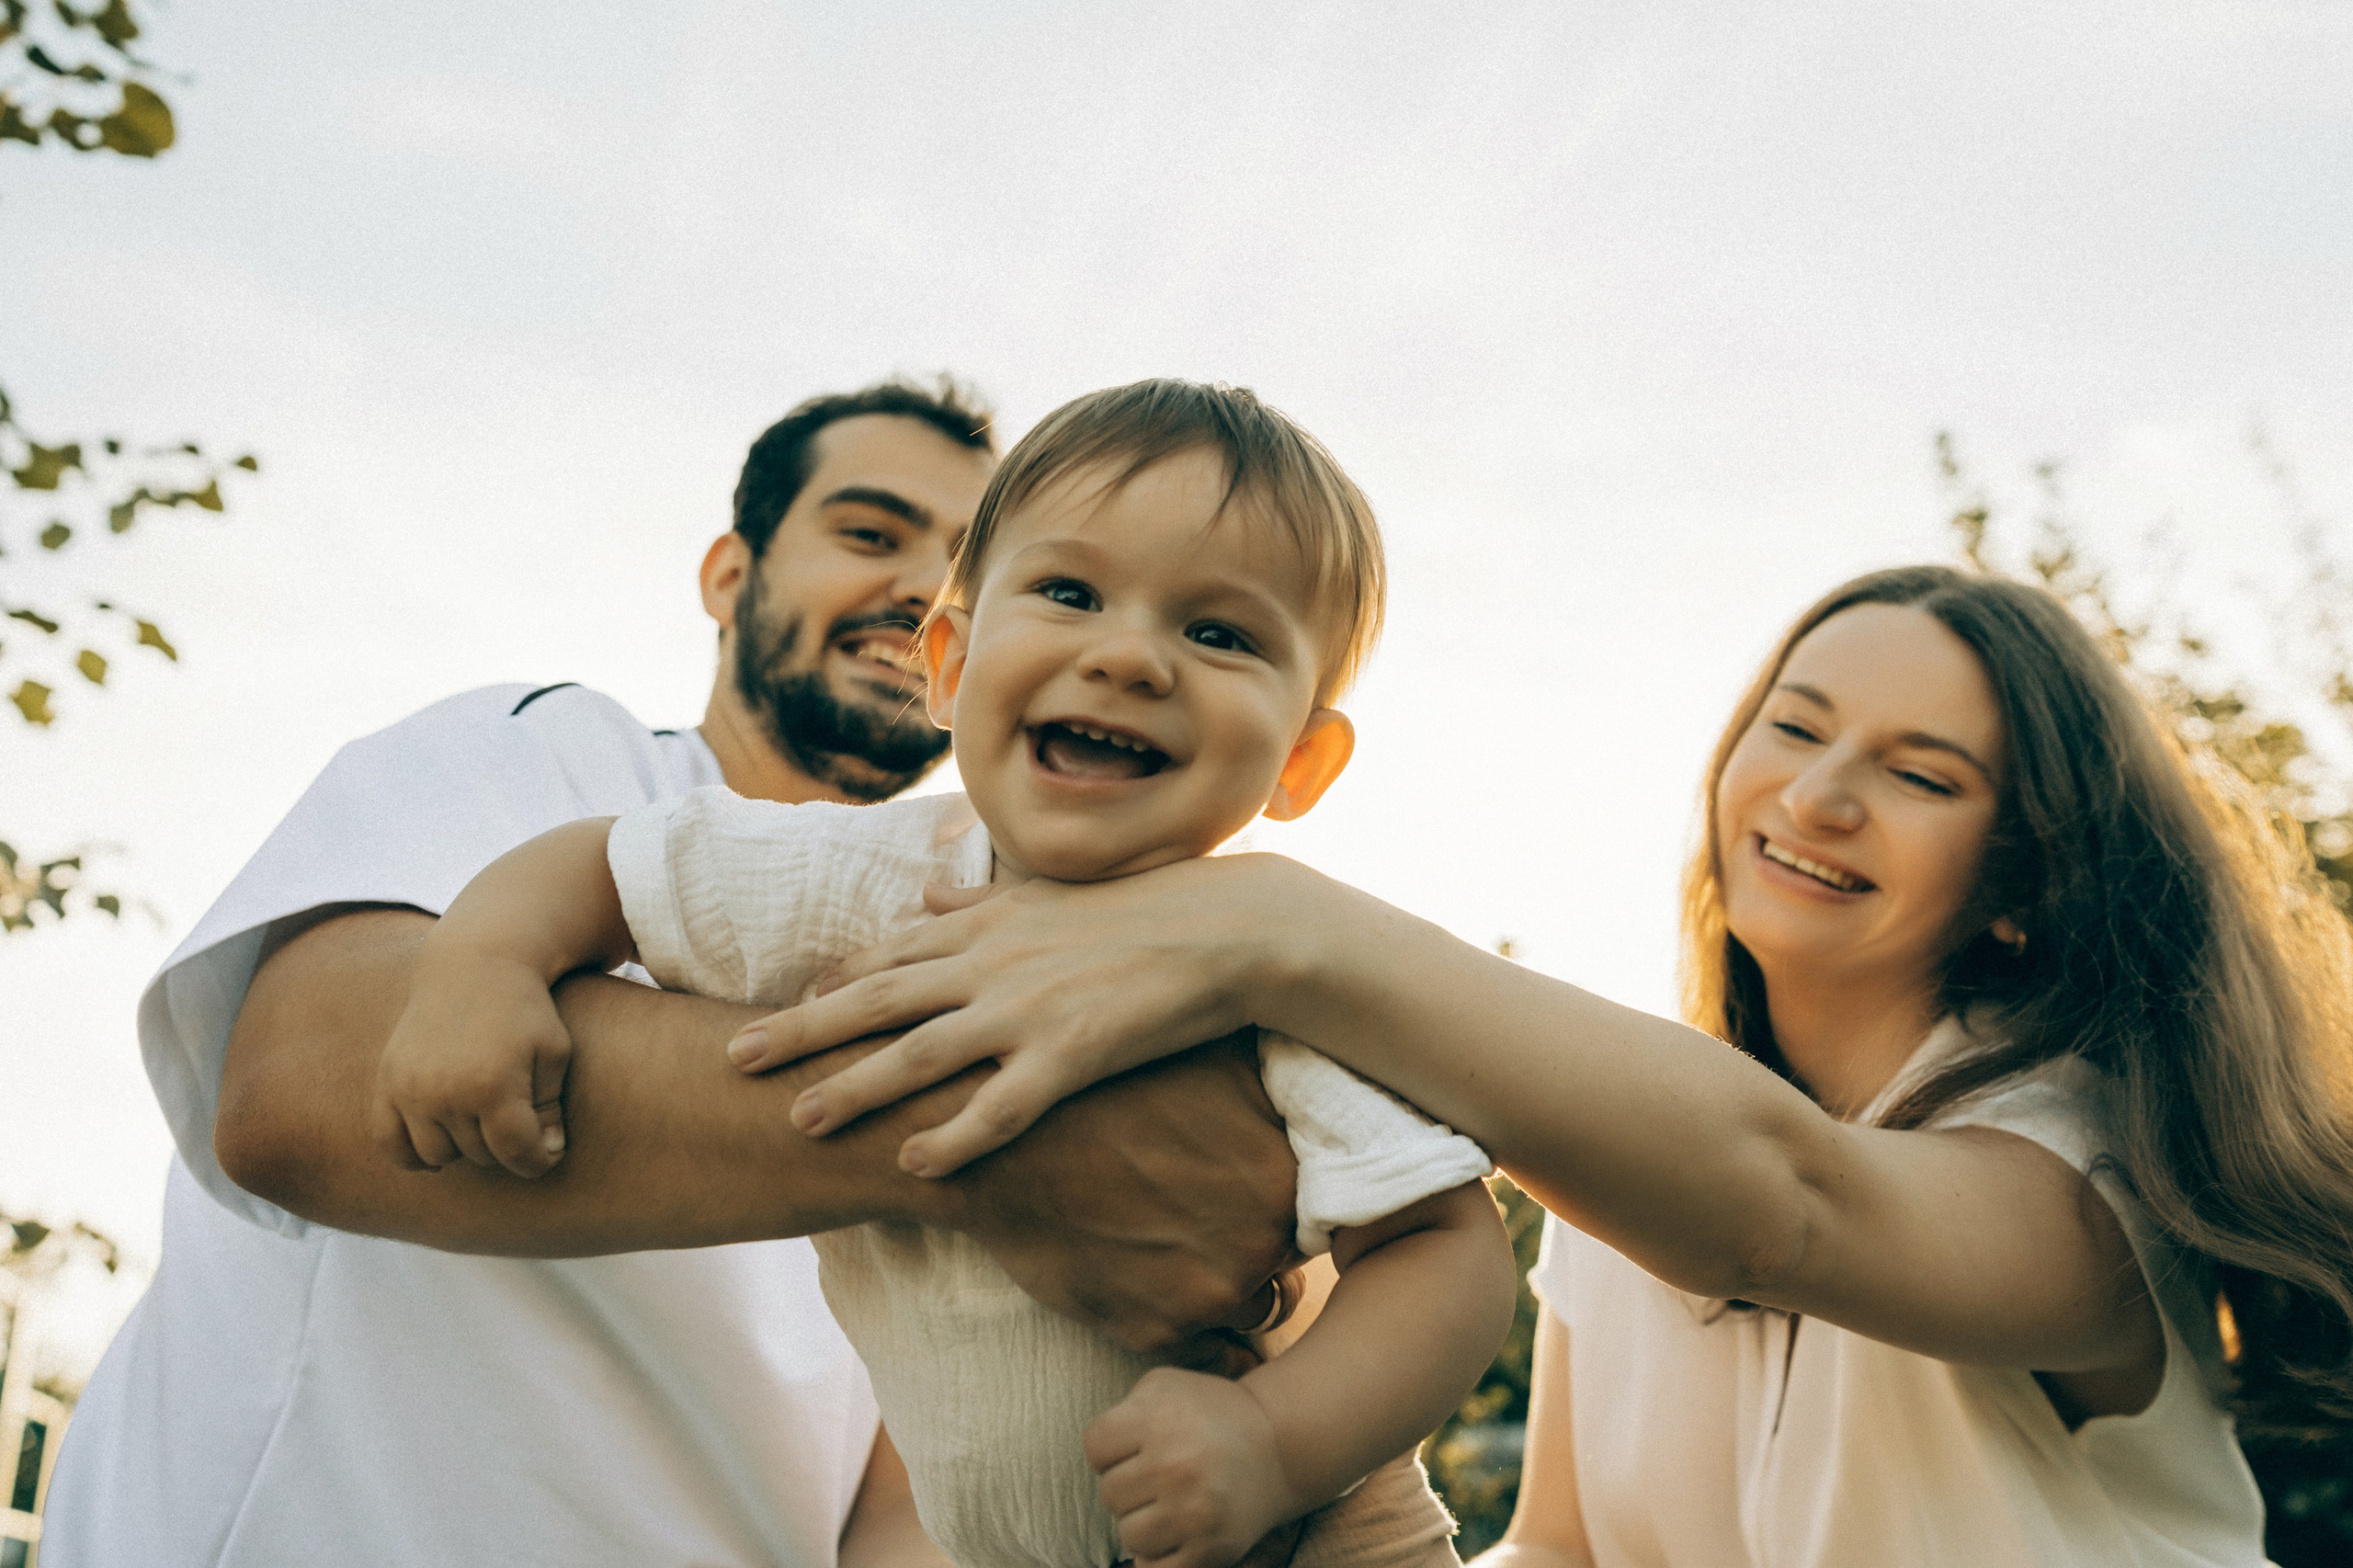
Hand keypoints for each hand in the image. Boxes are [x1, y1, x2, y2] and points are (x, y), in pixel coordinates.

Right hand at [372, 949, 570, 1176]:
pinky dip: (411, 1155)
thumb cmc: (524, 1009)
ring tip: (482, 1123)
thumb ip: (550, 1106)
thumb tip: (549, 1153)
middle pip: (479, 1154)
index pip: (516, 1153)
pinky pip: (389, 1142)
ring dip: (462, 1147)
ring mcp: (410, 1088)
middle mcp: (445, 1091)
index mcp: (493, 1085)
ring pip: (436, 1155)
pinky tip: (439, 1147)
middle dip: (504, 1146)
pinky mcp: (388, 1081)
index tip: (547, 1154)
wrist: (473, 965)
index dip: (538, 1161)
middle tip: (517, 1122)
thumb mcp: (553, 1051)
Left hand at [726, 853, 1318, 1175]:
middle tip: (735, 1058)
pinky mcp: (1074, 1053)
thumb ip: (981, 902)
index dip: (827, 985)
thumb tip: (927, 898)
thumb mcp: (1051, 895)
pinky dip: (955, 1136)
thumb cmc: (1145, 909)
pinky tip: (914, 1166)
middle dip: (802, 1031)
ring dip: (856, 1087)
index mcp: (986, 927)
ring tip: (801, 1119)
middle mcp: (992, 964)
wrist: (1229, 928)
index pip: (886, 956)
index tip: (776, 1007)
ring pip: (922, 1053)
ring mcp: (1029, 1009)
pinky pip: (1002, 1106)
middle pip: (877, 1001)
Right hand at [946, 1032, 1303, 1353]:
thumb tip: (1322, 1099)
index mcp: (1281, 1175)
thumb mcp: (1207, 1061)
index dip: (1287, 1200)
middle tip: (1210, 1218)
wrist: (1000, 1143)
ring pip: (1251, 1310)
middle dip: (1259, 1247)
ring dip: (1228, 1293)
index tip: (1256, 1191)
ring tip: (1180, 1253)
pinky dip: (1192, 1332)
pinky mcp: (1157, 1333)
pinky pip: (1206, 1353)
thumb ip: (1278, 1091)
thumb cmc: (1103, 1089)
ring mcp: (1209, 1295)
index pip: (1323, 1209)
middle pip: (1287, 1262)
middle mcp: (1261, 1243)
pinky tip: (1157, 1288)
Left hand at [1086, 1367, 1303, 1567]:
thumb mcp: (1164, 1386)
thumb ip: (1121, 1410)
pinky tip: (1177, 1531)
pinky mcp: (1210, 1548)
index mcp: (1158, 1417)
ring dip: (1143, 1523)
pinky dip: (1159, 1556)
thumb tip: (1098, 1460)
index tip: (1135, 1447)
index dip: (1109, 1450)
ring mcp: (1194, 1510)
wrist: (1277, 1445)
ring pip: (1128, 1535)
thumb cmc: (1210, 1413)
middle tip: (1159, 1476)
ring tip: (1170, 1503)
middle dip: (1129, 1486)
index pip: (1094, 1447)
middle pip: (1109, 1494)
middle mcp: (1175, 1463)